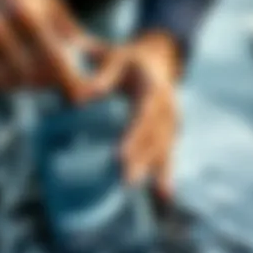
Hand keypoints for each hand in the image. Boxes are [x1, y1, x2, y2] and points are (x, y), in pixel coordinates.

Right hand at [0, 0, 101, 101]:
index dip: (70, 85)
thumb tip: (99, 61)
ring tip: (32, 63)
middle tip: (57, 73)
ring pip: (13, 84)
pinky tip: (12, 64)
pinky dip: (8, 80)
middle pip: (34, 78)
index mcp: (26, 11)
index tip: (81, 99)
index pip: (54, 62)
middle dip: (51, 81)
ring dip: (29, 82)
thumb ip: (71, 34)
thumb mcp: (48, 2)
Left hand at [92, 31, 180, 197]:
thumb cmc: (128, 59)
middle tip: (125, 181)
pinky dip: (167, 173)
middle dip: (141, 160)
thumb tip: (81, 98)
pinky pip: (169, 152)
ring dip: (156, 170)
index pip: (143, 114)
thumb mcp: (114, 57)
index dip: (133, 136)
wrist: (158, 58)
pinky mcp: (171, 130)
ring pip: (165, 148)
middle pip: (154, 136)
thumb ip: (100, 75)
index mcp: (152, 86)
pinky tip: (164, 195)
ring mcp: (172, 119)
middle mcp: (166, 106)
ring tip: (152, 193)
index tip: (119, 156)